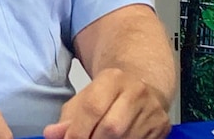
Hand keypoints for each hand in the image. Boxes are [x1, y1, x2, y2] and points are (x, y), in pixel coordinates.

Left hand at [42, 68, 170, 138]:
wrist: (142, 84)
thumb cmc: (108, 94)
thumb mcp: (84, 98)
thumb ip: (67, 119)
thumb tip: (51, 135)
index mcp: (112, 78)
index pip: (92, 108)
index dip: (78, 131)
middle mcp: (136, 91)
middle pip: (111, 128)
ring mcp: (152, 109)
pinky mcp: (162, 126)